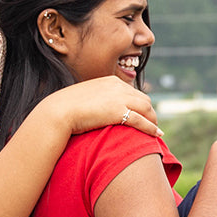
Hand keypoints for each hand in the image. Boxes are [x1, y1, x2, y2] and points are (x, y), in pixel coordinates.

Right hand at [44, 77, 159, 136]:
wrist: (59, 111)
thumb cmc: (67, 107)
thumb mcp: (86, 97)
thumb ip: (97, 100)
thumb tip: (99, 108)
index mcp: (111, 81)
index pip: (133, 92)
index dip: (141, 104)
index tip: (143, 114)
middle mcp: (118, 87)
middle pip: (144, 99)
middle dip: (150, 112)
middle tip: (153, 124)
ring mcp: (119, 98)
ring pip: (147, 109)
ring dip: (153, 120)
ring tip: (156, 131)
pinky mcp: (119, 112)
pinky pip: (142, 120)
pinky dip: (151, 128)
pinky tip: (157, 135)